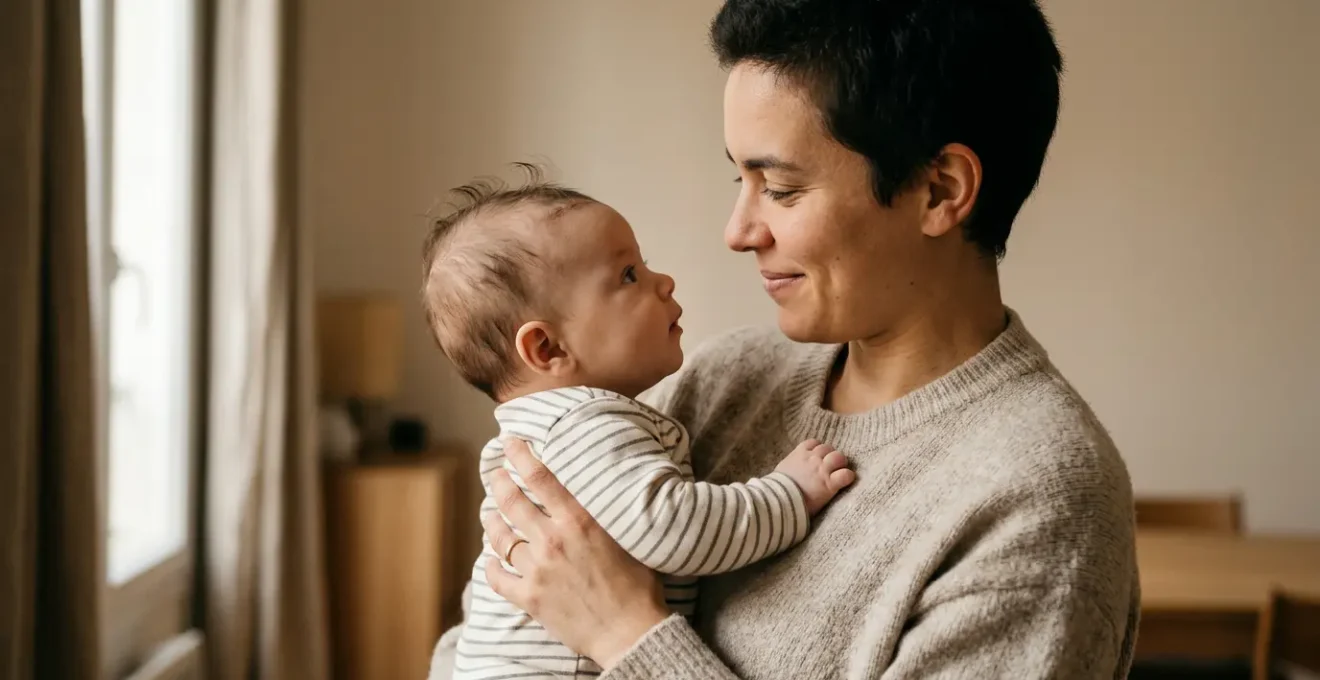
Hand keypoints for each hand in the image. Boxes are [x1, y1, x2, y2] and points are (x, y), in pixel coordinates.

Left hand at [484, 437, 669, 668]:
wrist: (630, 631)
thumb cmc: (638, 586)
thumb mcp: (625, 538)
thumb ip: (601, 516)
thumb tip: (593, 495)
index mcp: (578, 521)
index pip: (540, 477)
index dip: (520, 455)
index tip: (509, 443)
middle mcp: (552, 540)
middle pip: (512, 502)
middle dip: (499, 483)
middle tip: (495, 475)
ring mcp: (537, 570)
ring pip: (500, 538)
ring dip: (491, 522)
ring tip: (489, 514)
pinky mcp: (529, 598)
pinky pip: (497, 577)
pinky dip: (490, 566)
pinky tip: (490, 560)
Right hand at [774, 439, 854, 514]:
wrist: (780, 499)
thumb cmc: (778, 487)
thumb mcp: (782, 469)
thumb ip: (791, 464)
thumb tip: (792, 467)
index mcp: (800, 453)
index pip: (814, 443)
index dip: (819, 450)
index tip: (818, 458)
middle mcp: (813, 458)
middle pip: (828, 448)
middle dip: (830, 456)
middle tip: (830, 467)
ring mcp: (822, 470)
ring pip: (839, 457)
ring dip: (841, 464)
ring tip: (839, 472)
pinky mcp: (830, 484)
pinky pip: (846, 475)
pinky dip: (848, 476)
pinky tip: (845, 481)